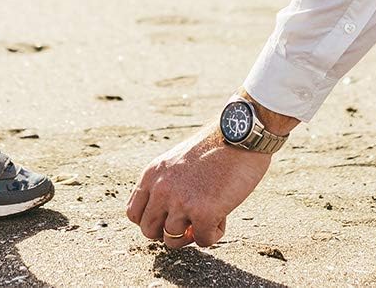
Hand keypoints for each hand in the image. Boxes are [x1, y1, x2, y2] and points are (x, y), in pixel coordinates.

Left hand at [126, 123, 271, 248]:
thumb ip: (168, 183)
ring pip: (172, 241)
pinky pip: (203, 240)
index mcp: (153, 173)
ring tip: (209, 214)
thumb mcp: (179, 159)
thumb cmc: (217, 144)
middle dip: (169, 231)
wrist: (241, 133)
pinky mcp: (203, 213)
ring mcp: (181, 202)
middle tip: (190, 220)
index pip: (134, 213)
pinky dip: (214, 233)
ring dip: (192, 233)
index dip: (152, 220)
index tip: (169, 217)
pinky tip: (224, 214)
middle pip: (149, 231)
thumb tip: (168, 216)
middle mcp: (162, 189)